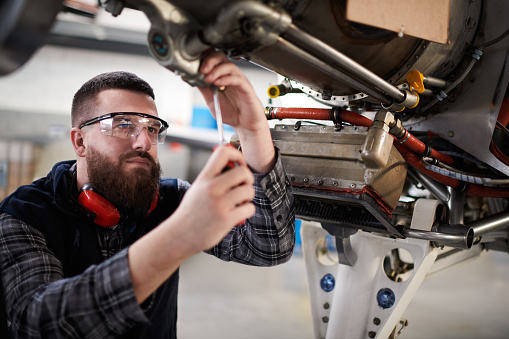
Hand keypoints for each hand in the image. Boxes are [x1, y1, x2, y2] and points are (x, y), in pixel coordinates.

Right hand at [169, 145, 254, 254]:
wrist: (179, 235)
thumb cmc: (191, 212)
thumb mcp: (197, 188)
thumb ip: (214, 176)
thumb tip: (234, 164)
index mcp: (204, 178)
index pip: (223, 152)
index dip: (237, 155)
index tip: (240, 164)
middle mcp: (211, 188)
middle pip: (243, 172)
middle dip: (248, 179)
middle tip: (243, 186)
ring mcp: (219, 204)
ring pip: (249, 191)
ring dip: (249, 196)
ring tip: (240, 201)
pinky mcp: (226, 219)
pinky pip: (249, 208)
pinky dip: (248, 210)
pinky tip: (239, 213)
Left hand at [198, 50, 275, 172]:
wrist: (245, 125)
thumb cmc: (232, 113)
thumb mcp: (211, 101)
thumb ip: (204, 89)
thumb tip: (193, 79)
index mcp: (222, 76)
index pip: (213, 60)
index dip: (204, 59)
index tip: (195, 65)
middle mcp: (231, 76)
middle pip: (221, 57)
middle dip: (210, 61)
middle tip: (202, 70)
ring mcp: (239, 81)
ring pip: (229, 66)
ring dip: (216, 70)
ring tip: (208, 79)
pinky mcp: (246, 88)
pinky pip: (237, 79)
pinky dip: (226, 79)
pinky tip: (218, 84)